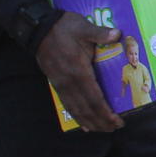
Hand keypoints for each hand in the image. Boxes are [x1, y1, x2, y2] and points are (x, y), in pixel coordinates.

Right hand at [35, 11, 122, 132]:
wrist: (37, 29)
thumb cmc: (63, 28)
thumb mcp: (83, 27)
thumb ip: (100, 33)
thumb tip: (117, 34)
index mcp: (79, 71)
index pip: (94, 98)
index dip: (105, 112)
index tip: (117, 121)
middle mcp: (69, 82)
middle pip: (86, 108)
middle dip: (101, 121)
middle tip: (115, 128)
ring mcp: (61, 84)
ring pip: (76, 109)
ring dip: (90, 121)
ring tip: (103, 129)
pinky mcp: (56, 83)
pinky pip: (67, 104)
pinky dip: (76, 116)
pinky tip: (84, 124)